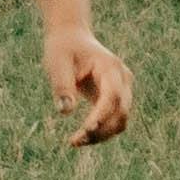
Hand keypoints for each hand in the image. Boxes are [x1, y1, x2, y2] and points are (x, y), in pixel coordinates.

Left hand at [46, 27, 136, 146]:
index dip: (102, 115)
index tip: (86, 129)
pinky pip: (114, 121)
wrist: (72, 38)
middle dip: (101, 130)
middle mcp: (122, 78)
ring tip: (75, 141)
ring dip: (101, 135)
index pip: (112, 95)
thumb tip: (65, 111)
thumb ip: (62, 85)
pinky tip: (80, 137)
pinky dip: (100, 132)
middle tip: (74, 141)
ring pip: (120, 121)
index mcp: (110, 66)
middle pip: (121, 112)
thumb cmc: (63, 48)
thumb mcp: (57, 62)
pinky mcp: (116, 99)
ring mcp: (122, 89)